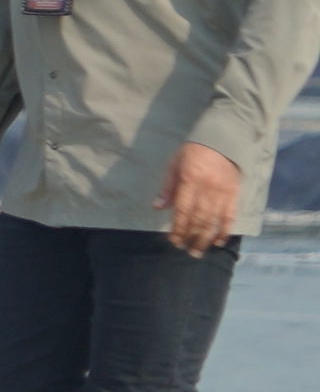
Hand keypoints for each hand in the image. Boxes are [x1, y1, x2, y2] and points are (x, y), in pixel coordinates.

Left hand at [168, 141, 247, 256]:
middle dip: (191, 237)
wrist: (223, 139)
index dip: (178, 228)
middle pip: (199, 219)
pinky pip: (230, 215)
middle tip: (186, 252)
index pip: (183, 210)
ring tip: (198, 252)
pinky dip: (225, 229)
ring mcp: (223, 192)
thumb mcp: (174, 165)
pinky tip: (219, 241)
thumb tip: (157, 208)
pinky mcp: (235, 193)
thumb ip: (167, 188)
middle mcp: (208, 189)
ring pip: (214, 220)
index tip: (173, 240)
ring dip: (205, 238)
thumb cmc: (193, 151)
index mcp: (190, 181)